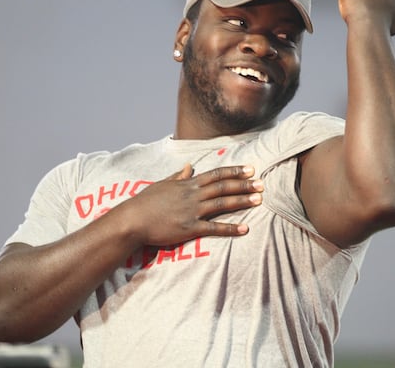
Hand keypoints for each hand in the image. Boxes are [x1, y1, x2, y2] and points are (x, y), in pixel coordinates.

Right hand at [123, 164, 261, 246]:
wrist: (132, 220)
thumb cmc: (144, 203)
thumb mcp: (161, 185)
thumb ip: (178, 176)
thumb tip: (189, 166)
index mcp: (187, 184)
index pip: (215, 174)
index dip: (234, 171)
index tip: (250, 169)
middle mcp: (192, 195)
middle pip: (223, 187)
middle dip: (244, 184)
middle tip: (262, 183)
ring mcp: (191, 211)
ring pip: (222, 204)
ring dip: (242, 201)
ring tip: (259, 200)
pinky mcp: (189, 229)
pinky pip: (214, 228)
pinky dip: (230, 228)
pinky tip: (245, 228)